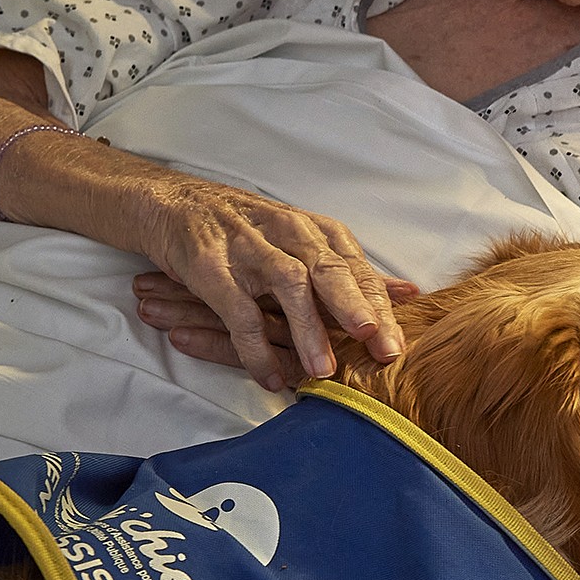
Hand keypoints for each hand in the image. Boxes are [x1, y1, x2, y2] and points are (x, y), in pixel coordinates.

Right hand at [125, 178, 410, 389]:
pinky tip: (270, 377)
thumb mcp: (306, 242)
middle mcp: (289, 234)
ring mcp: (249, 248)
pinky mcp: (211, 267)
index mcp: (316, 231)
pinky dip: (254, 348)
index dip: (381, 307)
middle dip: (358, 310)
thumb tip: (408, 294)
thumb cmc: (249, 230)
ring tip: (325, 371)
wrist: (170, 202)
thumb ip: (355, 272)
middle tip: (378, 347)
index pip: (357, 270)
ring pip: (289, 288)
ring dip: (309, 331)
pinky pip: (237, 312)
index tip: (400, 345)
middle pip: (331, 272)